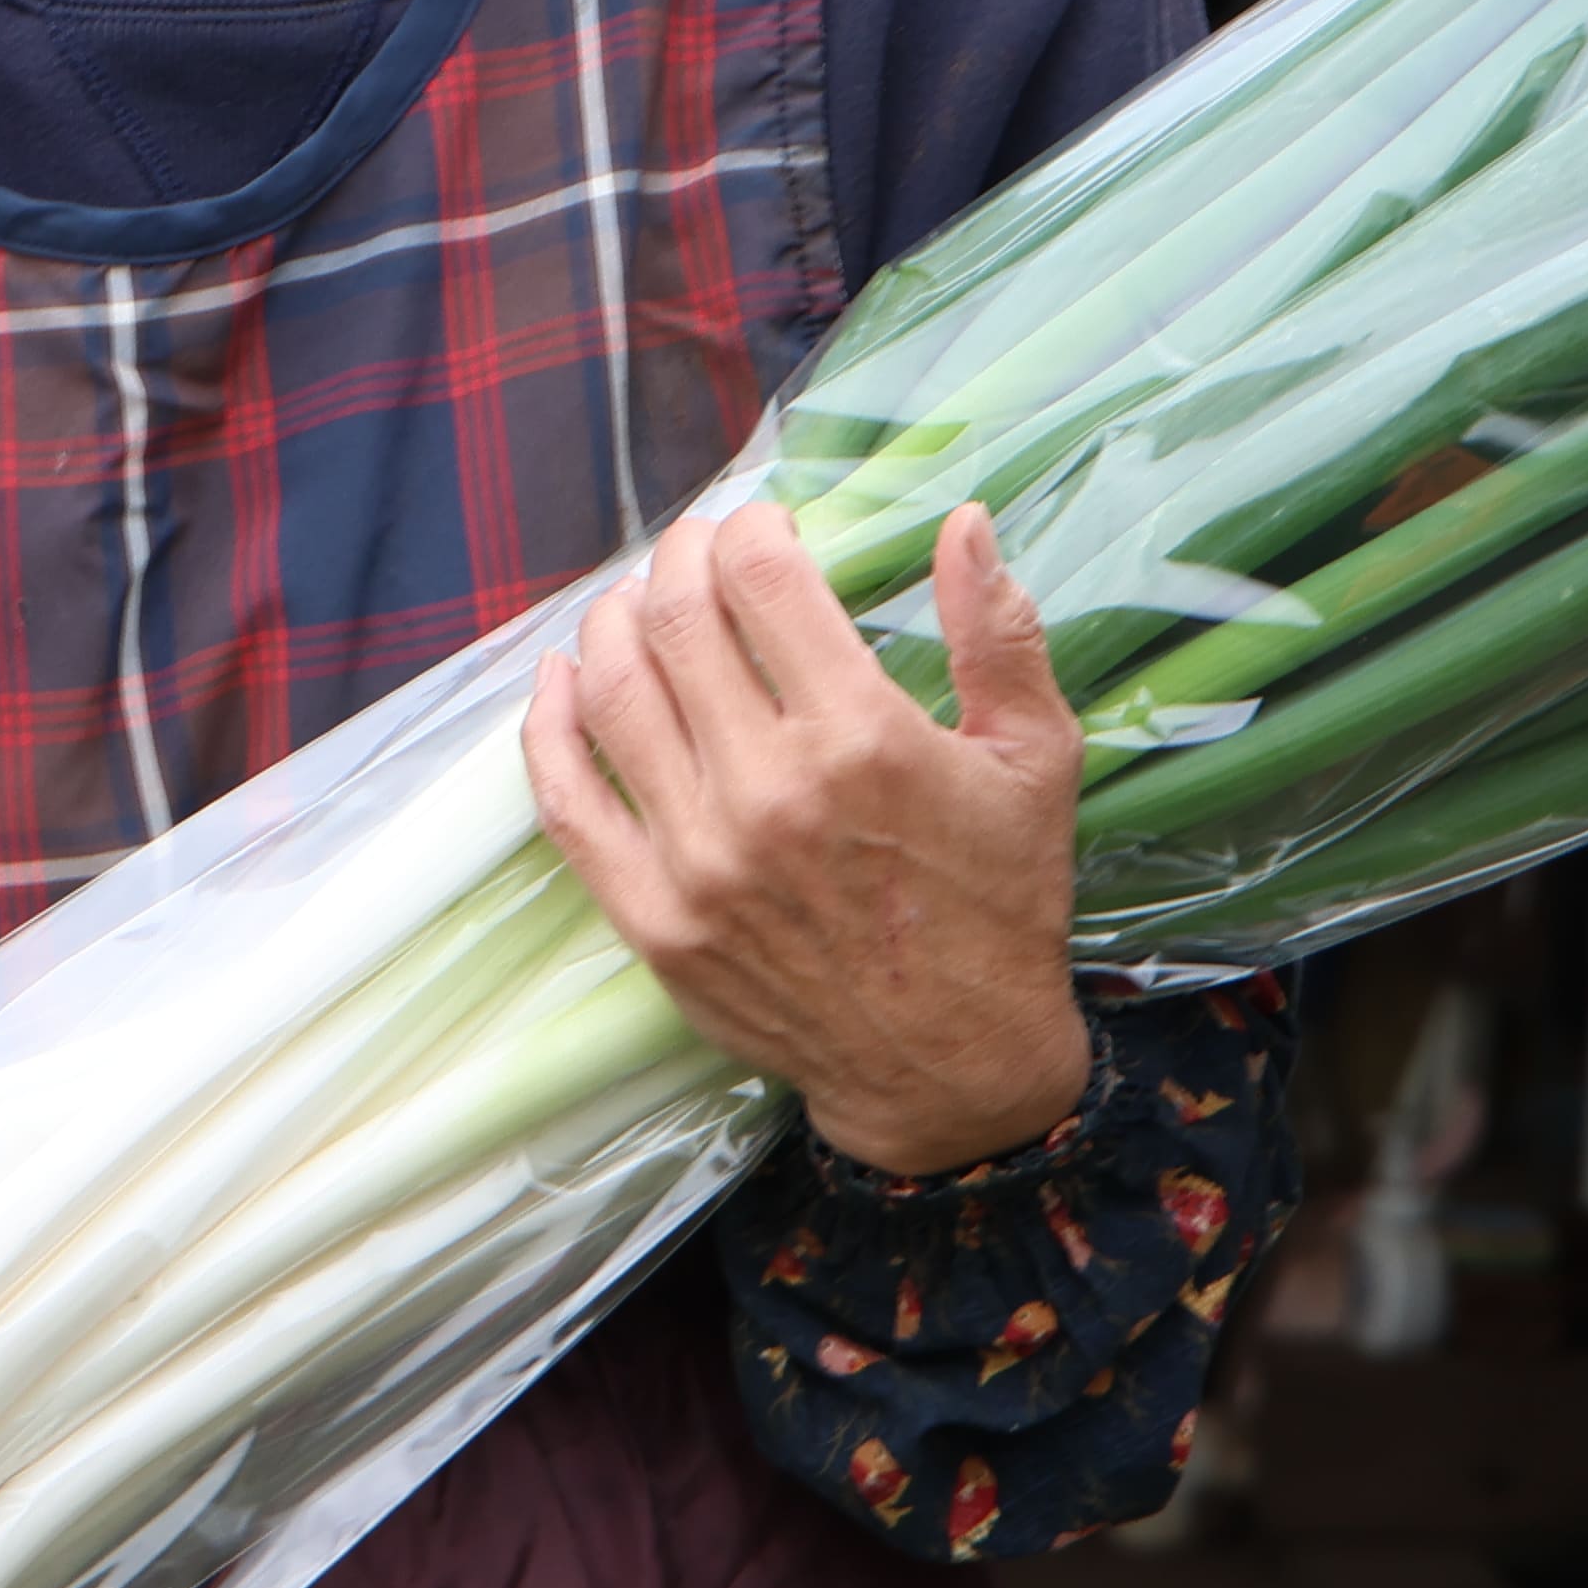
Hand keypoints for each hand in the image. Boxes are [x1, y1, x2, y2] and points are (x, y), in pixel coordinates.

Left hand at [525, 495, 1093, 1178]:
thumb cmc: (1001, 907)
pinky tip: (563, 680)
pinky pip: (568, 801)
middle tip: (695, 552)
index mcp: (862, 739)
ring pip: (612, 694)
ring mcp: (699, 859)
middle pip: (675, 621)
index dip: (750, 528)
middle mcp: (768, 791)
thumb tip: (962, 520)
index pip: (760, 579)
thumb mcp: (1036, 761)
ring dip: (611, 624)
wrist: (952, 1068)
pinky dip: (551, 726)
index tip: (761, 526)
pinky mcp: (653, 919)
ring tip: (636, 604)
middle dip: (679, 559)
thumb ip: (998, 633)